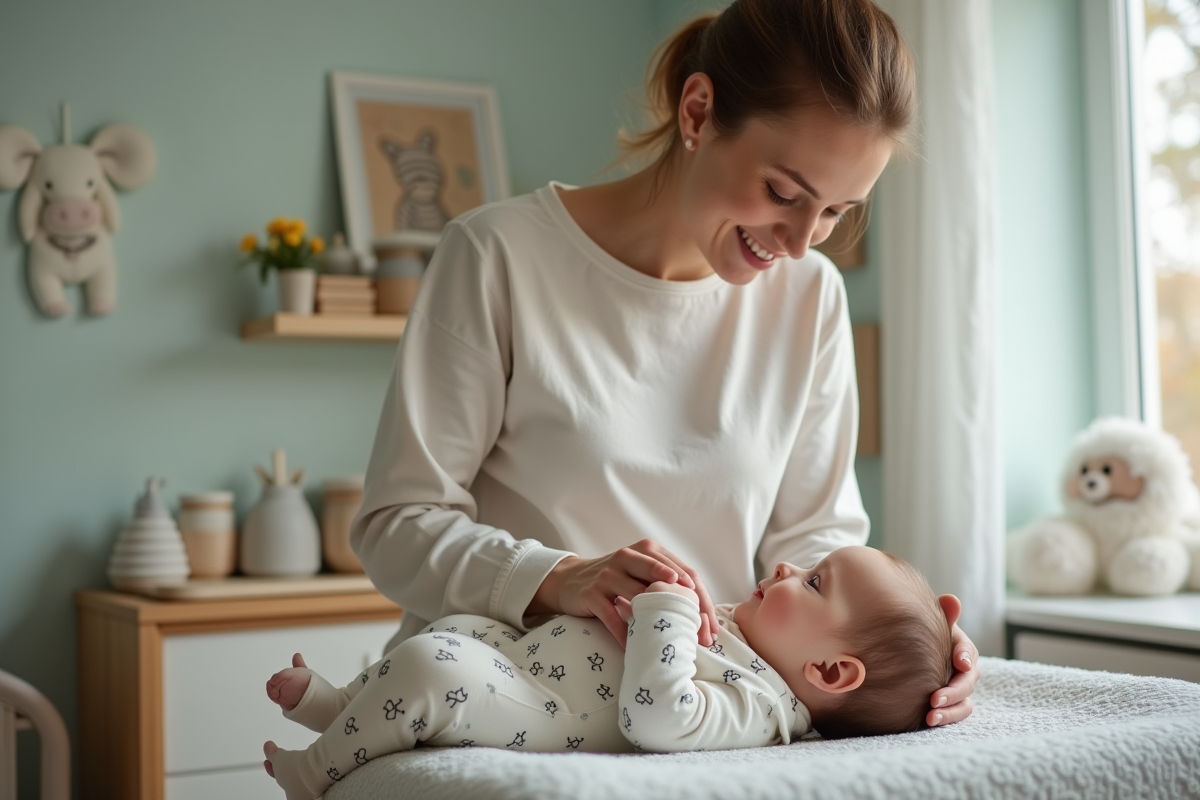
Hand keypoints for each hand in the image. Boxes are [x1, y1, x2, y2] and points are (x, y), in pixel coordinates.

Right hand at [528, 539, 718, 648]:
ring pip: (642, 598)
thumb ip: (667, 583)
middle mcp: (629, 557)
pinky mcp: (591, 593)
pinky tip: (637, 648)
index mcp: (648, 550)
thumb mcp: (641, 573)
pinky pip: (614, 617)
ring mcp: (609, 574)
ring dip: (659, 625)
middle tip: (701, 639)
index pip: (686, 574)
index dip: (703, 602)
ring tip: (674, 646)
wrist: (570, 580)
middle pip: (669, 584)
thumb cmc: (616, 580)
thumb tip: (704, 615)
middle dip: (689, 613)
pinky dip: (627, 634)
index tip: (712, 629)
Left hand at [927, 595, 979, 726]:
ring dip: (951, 711)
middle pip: (968, 682)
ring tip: (931, 717)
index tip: (960, 663)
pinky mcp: (948, 704)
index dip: (966, 656)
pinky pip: (954, 714)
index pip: (968, 651)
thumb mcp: (929, 622)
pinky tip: (929, 721)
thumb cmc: (919, 634)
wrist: (904, 651)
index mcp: (960, 647)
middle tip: (935, 698)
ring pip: (964, 703)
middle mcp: (963, 670)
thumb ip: (942, 614)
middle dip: (954, 691)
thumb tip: (951, 600)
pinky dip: (946, 718)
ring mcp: (957, 688)